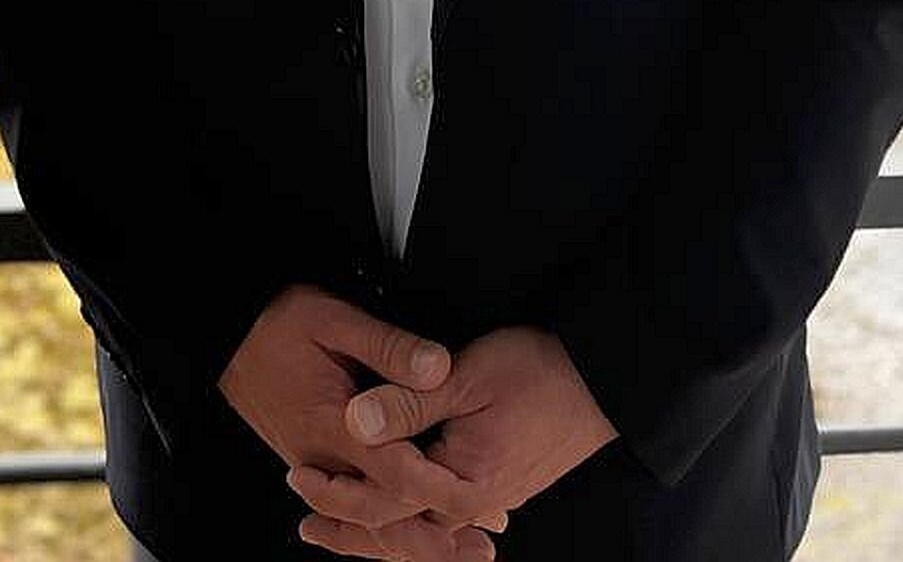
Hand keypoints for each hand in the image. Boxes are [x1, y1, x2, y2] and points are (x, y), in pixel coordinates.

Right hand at [220, 287, 495, 554]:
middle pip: (381, 515)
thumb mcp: (332, 319)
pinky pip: (352, 509)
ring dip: (414, 540)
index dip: (436, 488)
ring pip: (366, 521)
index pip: (391, 472)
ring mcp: (314, 467)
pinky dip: (387, 527)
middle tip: (484, 547)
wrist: (225, 335)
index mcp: (331, 424)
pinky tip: (417, 531)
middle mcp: (320, 458)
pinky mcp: (312, 466)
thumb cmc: (274, 323)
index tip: (479, 499)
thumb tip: (438, 367)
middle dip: (434, 537)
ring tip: (463, 549)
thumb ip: (387, 346)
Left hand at [297, 326, 612, 544]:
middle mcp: (476, 503)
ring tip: (333, 525)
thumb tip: (354, 422)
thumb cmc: (540, 372)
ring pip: (421, 528)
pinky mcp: (496, 489)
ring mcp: (489, 500)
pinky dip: (409, 518)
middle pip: (400, 530)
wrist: (603, 381)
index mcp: (465, 482)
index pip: (385, 501)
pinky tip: (390, 513)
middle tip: (305, 523)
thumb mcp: (466, 376)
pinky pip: (442, 517)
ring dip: (377, 529)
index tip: (299, 474)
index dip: (337, 492)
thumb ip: (407, 401)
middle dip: (350, 529)